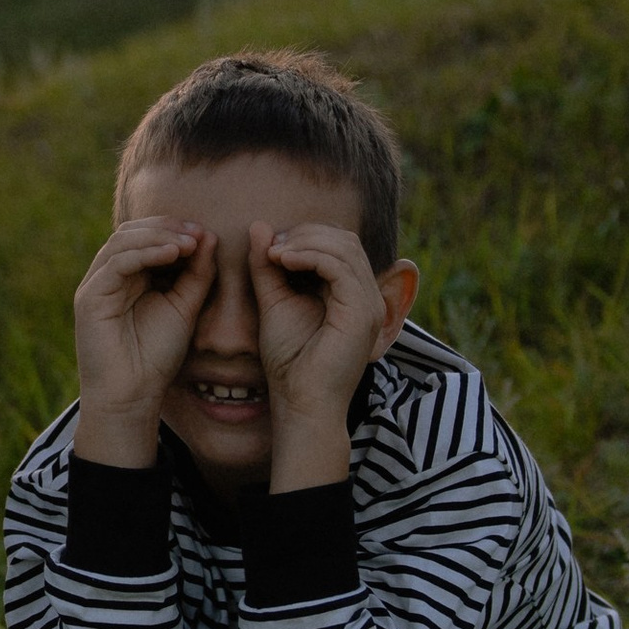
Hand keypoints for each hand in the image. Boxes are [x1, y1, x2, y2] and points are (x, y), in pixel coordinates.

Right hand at [72, 217, 213, 466]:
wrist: (132, 395)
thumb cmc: (156, 357)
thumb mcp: (185, 307)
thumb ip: (197, 274)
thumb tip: (208, 235)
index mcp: (130, 276)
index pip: (147, 237)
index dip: (175, 229)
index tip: (205, 234)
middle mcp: (110, 276)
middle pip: (133, 232)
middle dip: (167, 227)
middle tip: (197, 233)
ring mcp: (97, 284)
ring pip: (123, 241)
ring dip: (159, 236)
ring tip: (188, 243)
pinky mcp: (90, 296)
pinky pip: (117, 263)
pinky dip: (145, 253)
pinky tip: (172, 254)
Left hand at [249, 220, 388, 487]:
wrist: (300, 403)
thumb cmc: (289, 361)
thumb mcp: (274, 301)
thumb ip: (267, 266)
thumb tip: (259, 225)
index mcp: (353, 294)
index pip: (339, 244)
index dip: (305, 235)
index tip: (268, 244)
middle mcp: (368, 296)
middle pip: (345, 239)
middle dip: (305, 233)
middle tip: (270, 244)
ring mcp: (369, 304)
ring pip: (344, 247)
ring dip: (304, 241)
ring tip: (273, 253)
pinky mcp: (362, 313)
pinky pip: (340, 267)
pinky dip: (310, 255)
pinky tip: (282, 260)